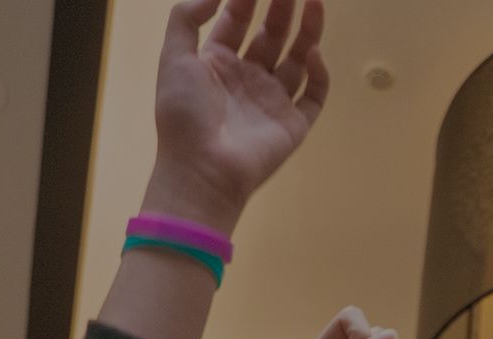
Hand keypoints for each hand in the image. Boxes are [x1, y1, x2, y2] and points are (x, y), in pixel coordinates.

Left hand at [141, 0, 330, 233]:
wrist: (202, 168)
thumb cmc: (184, 114)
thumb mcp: (174, 58)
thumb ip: (187, 18)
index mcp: (217, 63)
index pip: (236, 21)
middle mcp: (247, 78)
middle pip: (270, 34)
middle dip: (282, 7)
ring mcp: (272, 100)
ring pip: (297, 58)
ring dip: (307, 31)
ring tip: (315, 2)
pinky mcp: (293, 123)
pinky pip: (313, 94)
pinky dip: (318, 74)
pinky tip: (314, 53)